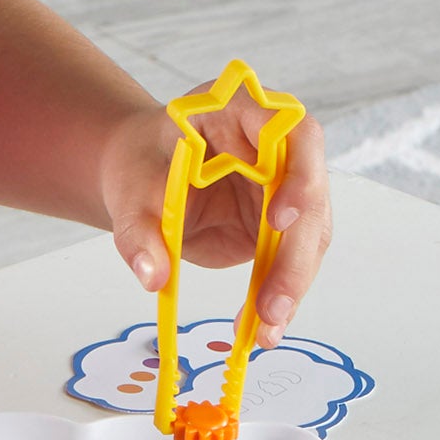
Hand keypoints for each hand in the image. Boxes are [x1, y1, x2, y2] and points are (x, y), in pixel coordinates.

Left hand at [99, 89, 331, 347]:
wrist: (140, 177)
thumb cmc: (139, 167)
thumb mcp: (129, 194)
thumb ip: (140, 232)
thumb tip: (152, 276)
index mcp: (241, 110)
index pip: (292, 131)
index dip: (298, 174)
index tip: (279, 217)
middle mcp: (276, 145)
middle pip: (311, 194)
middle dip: (294, 255)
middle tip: (272, 305)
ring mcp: (286, 184)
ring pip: (309, 234)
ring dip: (292, 284)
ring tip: (265, 328)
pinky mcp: (282, 222)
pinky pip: (291, 258)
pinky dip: (280, 293)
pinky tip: (264, 326)